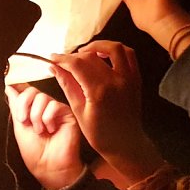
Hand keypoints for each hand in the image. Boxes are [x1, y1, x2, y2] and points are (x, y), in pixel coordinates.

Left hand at [9, 86, 83, 189]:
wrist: (49, 166)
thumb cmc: (35, 152)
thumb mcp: (20, 127)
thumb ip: (16, 106)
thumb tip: (9, 87)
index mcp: (31, 110)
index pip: (24, 90)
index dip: (17, 88)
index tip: (9, 87)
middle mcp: (44, 108)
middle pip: (31, 91)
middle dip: (23, 105)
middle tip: (24, 121)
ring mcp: (56, 110)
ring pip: (42, 98)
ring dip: (36, 116)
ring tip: (41, 131)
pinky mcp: (67, 113)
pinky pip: (54, 106)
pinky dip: (48, 119)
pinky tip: (52, 130)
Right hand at [51, 41, 163, 182]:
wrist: (125, 143)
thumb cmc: (100, 134)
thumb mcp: (79, 111)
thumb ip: (67, 85)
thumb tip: (54, 68)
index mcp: (99, 91)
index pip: (78, 64)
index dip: (63, 59)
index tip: (53, 58)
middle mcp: (116, 81)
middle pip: (92, 55)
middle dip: (76, 54)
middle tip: (66, 61)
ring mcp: (129, 78)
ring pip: (114, 48)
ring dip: (98, 46)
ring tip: (85, 53)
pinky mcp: (136, 79)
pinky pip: (128, 55)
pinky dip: (115, 50)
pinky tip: (103, 56)